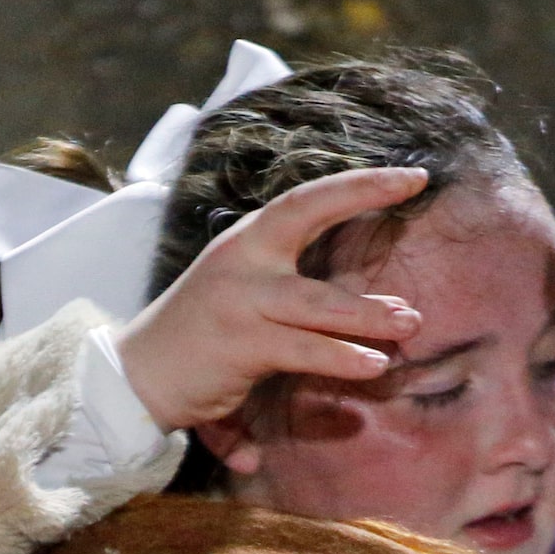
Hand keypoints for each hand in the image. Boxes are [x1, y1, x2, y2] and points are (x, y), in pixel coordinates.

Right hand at [114, 167, 429, 436]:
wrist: (136, 375)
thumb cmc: (199, 339)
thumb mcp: (244, 300)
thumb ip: (295, 301)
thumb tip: (358, 320)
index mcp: (247, 242)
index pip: (307, 198)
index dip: (360, 184)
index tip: (414, 177)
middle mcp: (243, 259)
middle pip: (308, 217)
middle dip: (367, 203)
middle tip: (418, 206)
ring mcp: (240, 301)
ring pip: (317, 302)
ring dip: (366, 314)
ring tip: (408, 324)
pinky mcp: (240, 344)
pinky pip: (302, 349)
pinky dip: (339, 358)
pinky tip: (371, 366)